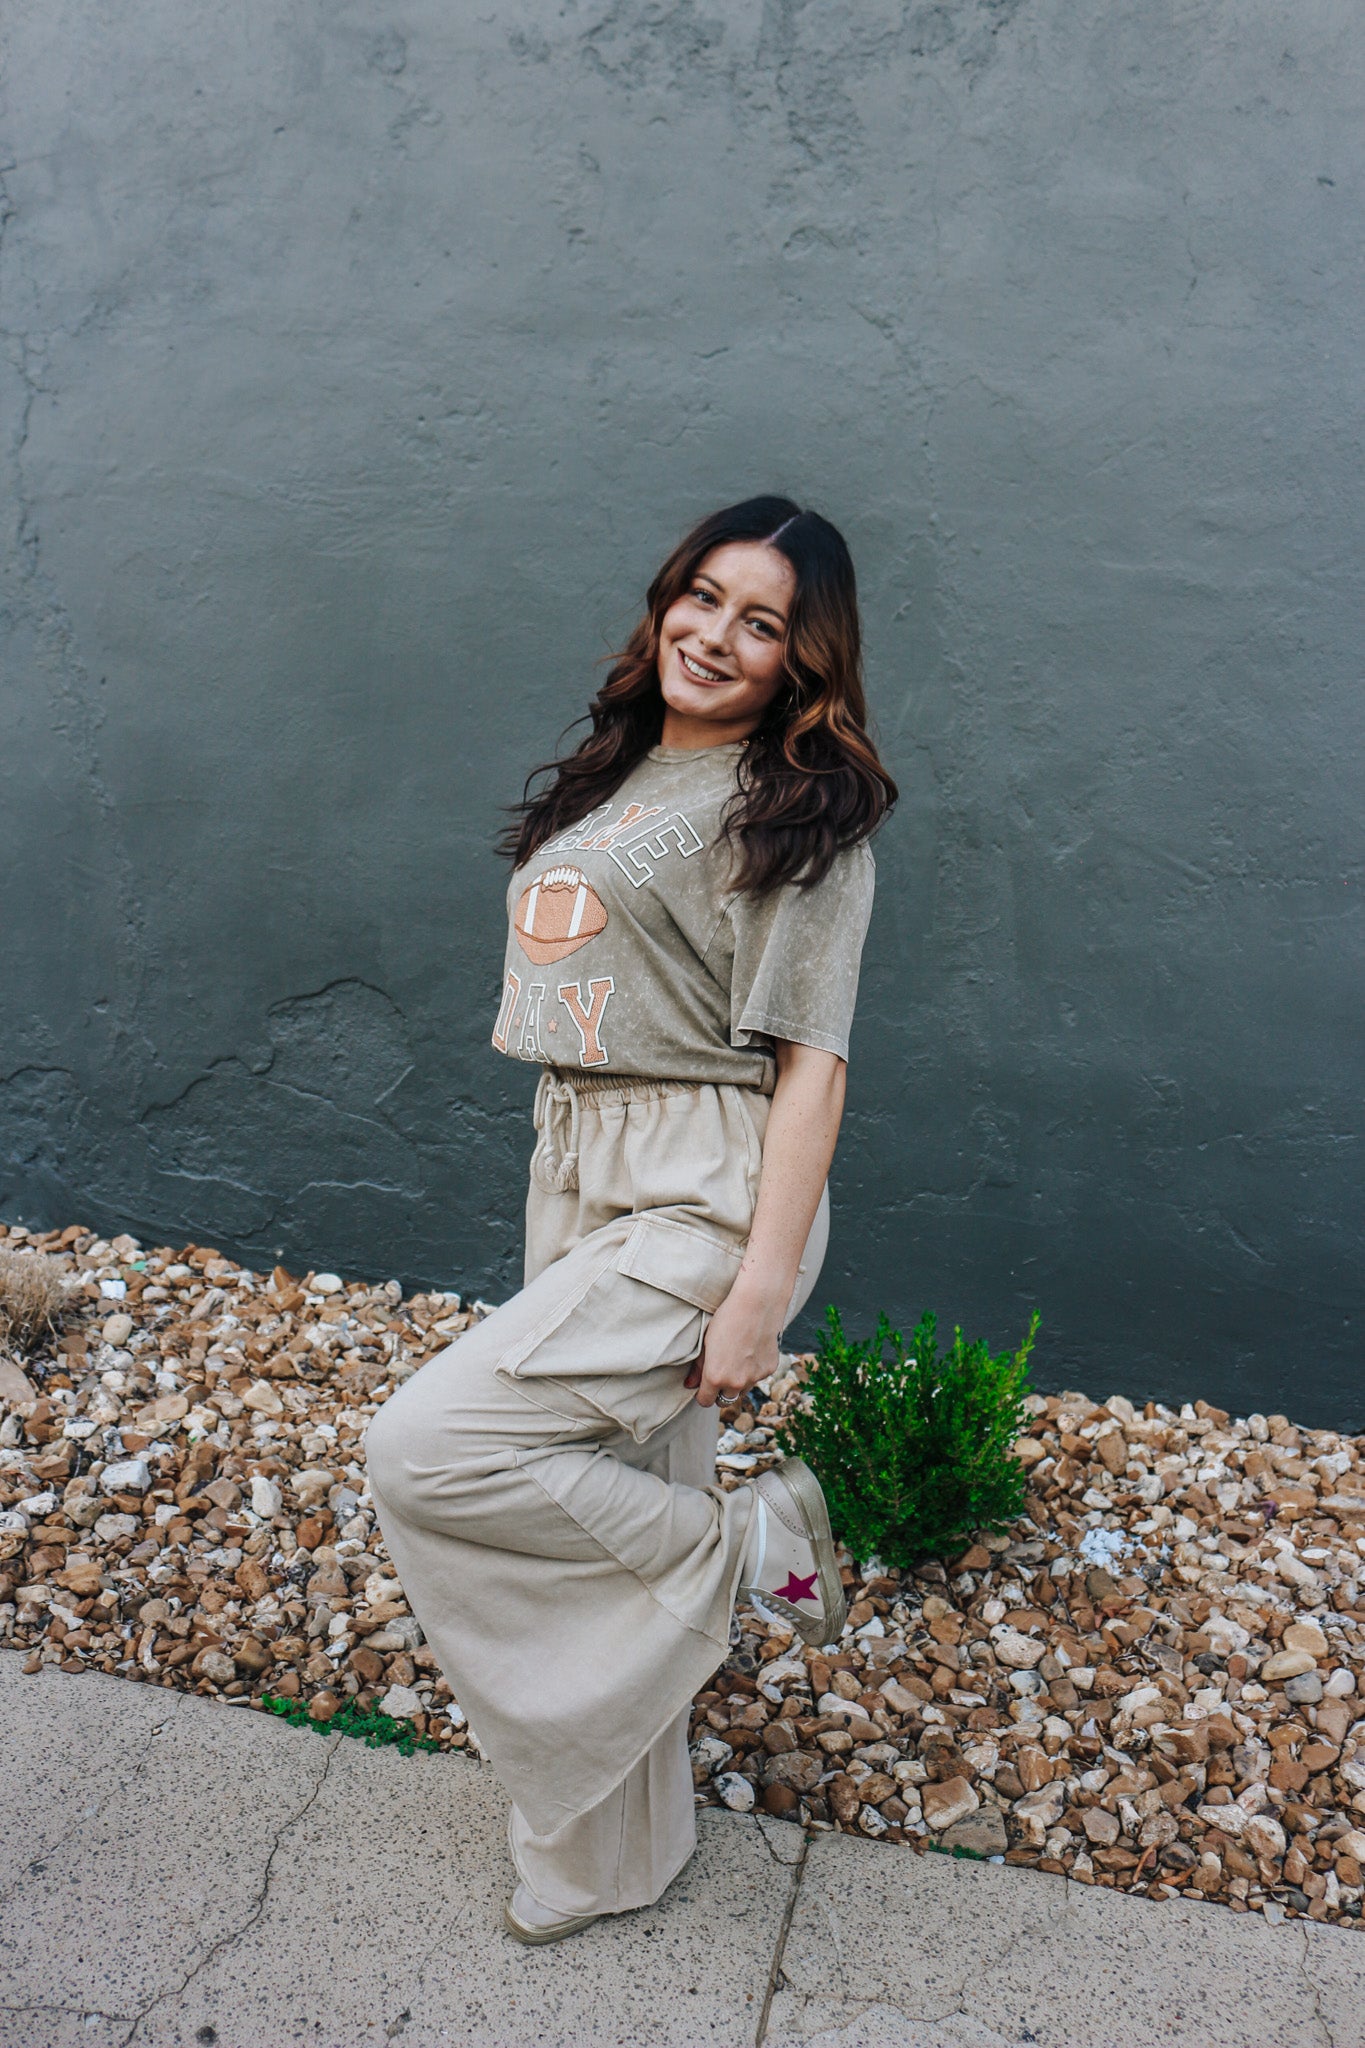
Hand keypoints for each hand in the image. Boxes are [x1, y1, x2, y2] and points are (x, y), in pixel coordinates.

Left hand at [684, 1285, 784, 1408]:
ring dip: (738, 1382)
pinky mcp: (769, 1370)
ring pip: (742, 1390)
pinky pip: (757, 1377)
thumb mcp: (705, 1342)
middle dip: (720, 1391)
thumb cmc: (726, 1319)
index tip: (704, 1384)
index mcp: (715, 1377)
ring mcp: (754, 1378)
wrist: (757, 1304)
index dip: (703, 1394)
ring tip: (737, 1357)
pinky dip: (753, 1370)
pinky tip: (752, 1349)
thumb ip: (697, 1367)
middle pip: (725, 1401)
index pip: (705, 1401)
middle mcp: (735, 1383)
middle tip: (721, 1371)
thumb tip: (689, 1385)